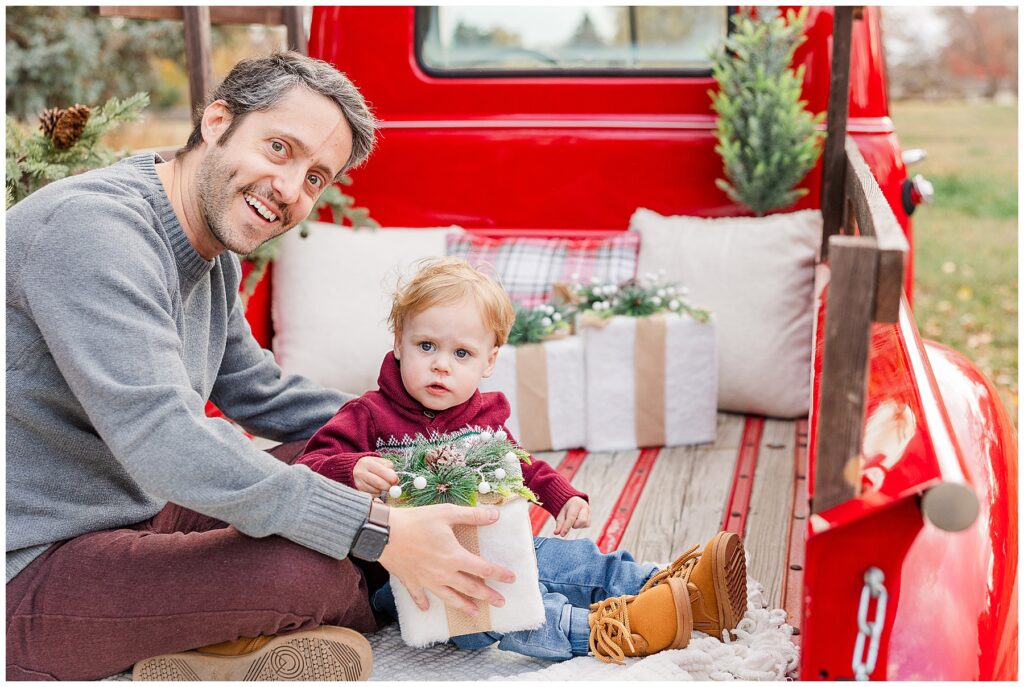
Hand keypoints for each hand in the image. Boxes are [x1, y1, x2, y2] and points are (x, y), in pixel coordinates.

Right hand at [353, 455, 396, 494]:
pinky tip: (374, 487)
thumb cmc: (371, 465)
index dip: (392, 478)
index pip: (383, 472)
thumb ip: (389, 468)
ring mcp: (358, 482)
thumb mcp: (379, 461)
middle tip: (391, 486)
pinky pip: (372, 495)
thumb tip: (396, 480)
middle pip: (379, 483)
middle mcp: (361, 472)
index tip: (396, 481)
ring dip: (382, 490)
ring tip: (381, 484)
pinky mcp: (358, 491)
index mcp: (368, 462)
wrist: (354, 468)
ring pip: (376, 491)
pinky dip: (377, 493)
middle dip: (389, 486)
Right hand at [377, 504, 515, 614]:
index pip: (483, 568)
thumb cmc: (416, 521)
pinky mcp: (411, 581)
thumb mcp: (447, 513)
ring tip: (475, 613)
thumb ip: (472, 516)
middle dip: (488, 596)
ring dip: (463, 606)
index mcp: (454, 556)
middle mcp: (443, 573)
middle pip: (470, 588)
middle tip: (501, 603)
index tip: (511, 579)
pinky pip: (420, 597)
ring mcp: (427, 580)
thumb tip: (495, 515)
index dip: (499, 574)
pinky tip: (427, 609)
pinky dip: (424, 603)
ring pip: (449, 597)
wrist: (384, 533)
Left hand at [554, 496, 589, 535]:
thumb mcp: (560, 514)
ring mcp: (589, 511)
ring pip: (585, 524)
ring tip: (573, 520)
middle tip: (568, 522)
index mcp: (576, 503)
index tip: (562, 535)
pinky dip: (581, 525)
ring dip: (577, 525)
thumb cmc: (565, 508)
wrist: (572, 501)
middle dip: (574, 525)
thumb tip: (557, 533)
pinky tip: (577, 520)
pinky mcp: (590, 515)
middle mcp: (584, 506)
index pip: (572, 517)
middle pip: (582, 521)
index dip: (566, 527)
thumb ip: (559, 524)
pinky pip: (587, 525)